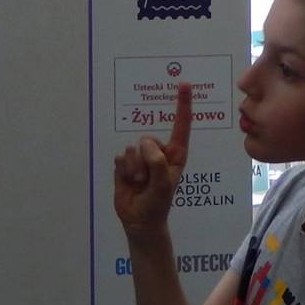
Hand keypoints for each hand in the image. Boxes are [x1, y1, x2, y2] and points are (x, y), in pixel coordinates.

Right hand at [114, 83, 192, 240]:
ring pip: (132, 149)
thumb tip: (144, 146)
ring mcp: (140, 156)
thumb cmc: (158, 202)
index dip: (182, 104)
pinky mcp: (125, 163)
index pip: (180, 125)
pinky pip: (120, 157)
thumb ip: (157, 162)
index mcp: (175, 153)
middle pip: (147, 139)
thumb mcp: (163, 183)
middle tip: (147, 180)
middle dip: (144, 160)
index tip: (184, 84)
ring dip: (134, 169)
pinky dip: (123, 170)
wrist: (139, 220)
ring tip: (139, 183)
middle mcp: (158, 151)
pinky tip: (128, 182)